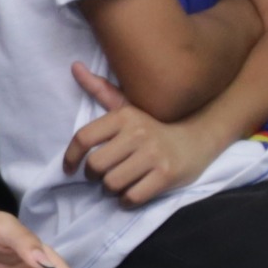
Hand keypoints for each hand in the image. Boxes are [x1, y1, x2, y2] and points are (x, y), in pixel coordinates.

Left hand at [63, 62, 219, 207]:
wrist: (197, 138)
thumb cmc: (154, 126)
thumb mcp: (128, 106)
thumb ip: (100, 90)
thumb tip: (74, 66)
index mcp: (124, 116)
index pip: (84, 137)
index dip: (71, 157)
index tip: (70, 169)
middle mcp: (138, 133)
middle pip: (95, 165)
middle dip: (93, 176)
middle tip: (101, 176)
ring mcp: (153, 155)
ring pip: (112, 184)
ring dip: (111, 190)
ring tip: (119, 183)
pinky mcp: (166, 175)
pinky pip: (132, 197)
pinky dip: (126, 200)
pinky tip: (131, 193)